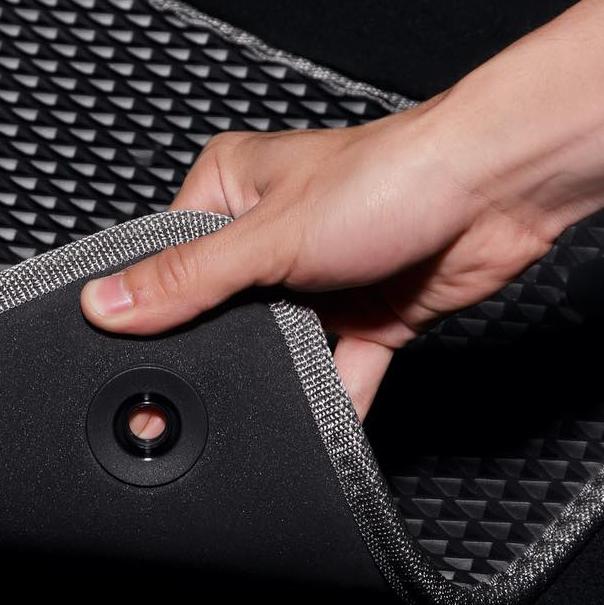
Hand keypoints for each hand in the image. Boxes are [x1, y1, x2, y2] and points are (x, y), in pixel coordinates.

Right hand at [79, 102, 557, 417]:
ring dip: (277, 374)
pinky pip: (336, 372)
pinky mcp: (366, 315)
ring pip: (276, 346)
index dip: (149, 307)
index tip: (128, 354)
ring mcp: (318, 277)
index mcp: (229, 189)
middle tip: (193, 391)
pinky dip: (332, 400)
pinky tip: (317, 427)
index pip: (166, 257)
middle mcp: (270, 231)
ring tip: (257, 404)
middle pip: (219, 310)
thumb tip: (104, 303)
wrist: (499, 192)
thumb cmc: (393, 177)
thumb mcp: (266, 236)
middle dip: (219, 349)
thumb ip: (184, 279)